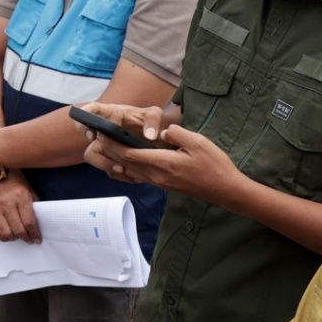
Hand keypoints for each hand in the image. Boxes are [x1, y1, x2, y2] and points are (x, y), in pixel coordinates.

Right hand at [0, 174, 39, 242]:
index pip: (29, 222)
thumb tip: (38, 224)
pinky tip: (6, 235)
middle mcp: (7, 203)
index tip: (37, 239)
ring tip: (18, 237)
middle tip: (29, 240)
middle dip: (26, 238)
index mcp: (20, 196)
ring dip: (14, 238)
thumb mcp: (28, 189)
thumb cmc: (14, 181)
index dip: (35, 234)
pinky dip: (1, 236)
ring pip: (6, 233)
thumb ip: (33, 205)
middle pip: (18, 229)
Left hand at [81, 104, 248, 205]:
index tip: (100, 132)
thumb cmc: (214, 165)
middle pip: (125, 163)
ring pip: (131, 170)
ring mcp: (160, 182)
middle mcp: (157, 175)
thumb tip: (162, 132)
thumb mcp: (198, 142)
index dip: (112, 143)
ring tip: (105, 146)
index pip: (129, 153)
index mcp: (162, 163)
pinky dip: (128, 166)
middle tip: (96, 136)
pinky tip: (125, 160)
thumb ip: (177, 134)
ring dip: (116, 158)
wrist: (225, 190)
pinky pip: (140, 175)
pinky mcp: (164, 185)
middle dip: (109, 150)